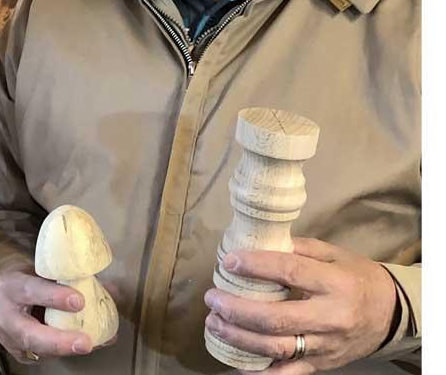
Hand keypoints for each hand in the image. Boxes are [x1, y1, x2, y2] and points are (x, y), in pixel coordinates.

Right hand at [0, 268, 93, 363]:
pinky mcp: (18, 353)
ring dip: (67, 349)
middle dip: (59, 341)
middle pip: (29, 334)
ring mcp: (9, 339)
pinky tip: (89, 345)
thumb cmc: (27, 277)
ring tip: (93, 344)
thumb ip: (69, 277)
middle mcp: (5, 316)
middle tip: (85, 343)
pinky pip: (43, 356)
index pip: (31, 290)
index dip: (54, 297)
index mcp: (11, 286)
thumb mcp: (41, 270)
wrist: (1, 293)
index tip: (79, 301)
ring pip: (37, 351)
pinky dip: (67, 351)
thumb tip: (112, 289)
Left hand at [203, 237, 396, 373]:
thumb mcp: (333, 254)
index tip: (230, 262)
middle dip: (237, 309)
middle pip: (276, 318)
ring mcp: (326, 346)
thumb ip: (298, 249)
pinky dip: (260, 372)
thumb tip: (257, 242)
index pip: (289, 273)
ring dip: (239, 337)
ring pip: (277, 348)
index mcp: (335, 284)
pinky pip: (288, 374)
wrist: (392, 314)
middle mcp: (331, 318)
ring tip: (215, 322)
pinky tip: (236, 363)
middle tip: (213, 298)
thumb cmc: (357, 277)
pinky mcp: (323, 365)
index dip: (255, 266)